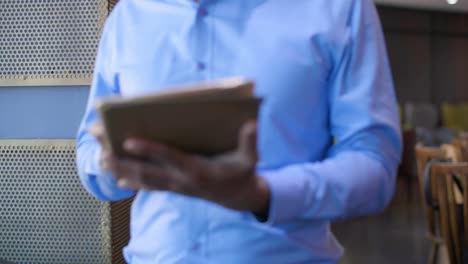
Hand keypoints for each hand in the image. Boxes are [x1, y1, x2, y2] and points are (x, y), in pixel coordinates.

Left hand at [100, 121, 269, 215]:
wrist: (238, 197)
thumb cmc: (242, 174)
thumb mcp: (250, 159)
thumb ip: (249, 142)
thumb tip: (251, 124)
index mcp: (197, 170)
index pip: (168, 157)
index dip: (149, 149)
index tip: (128, 141)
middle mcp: (182, 180)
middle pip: (147, 170)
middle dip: (123, 161)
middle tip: (101, 149)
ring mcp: (177, 186)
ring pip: (145, 179)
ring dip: (122, 170)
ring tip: (101, 160)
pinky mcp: (175, 188)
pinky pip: (151, 186)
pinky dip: (134, 182)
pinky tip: (118, 179)